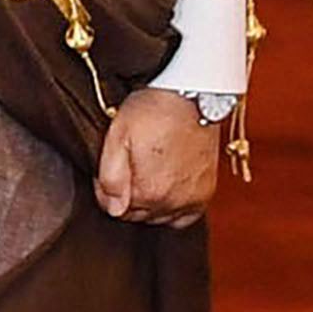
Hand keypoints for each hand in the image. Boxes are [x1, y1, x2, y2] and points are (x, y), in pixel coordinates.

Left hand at [95, 87, 227, 225]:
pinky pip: (186, 216)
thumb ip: (111, 179)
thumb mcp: (118, 137)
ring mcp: (192, 198)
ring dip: (151, 204)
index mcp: (148, 192)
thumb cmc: (153, 111)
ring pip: (160, 217)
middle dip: (127, 197)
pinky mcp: (206, 192)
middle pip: (138, 216)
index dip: (106, 189)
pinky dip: (175, 208)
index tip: (110, 169)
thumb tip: (113, 209)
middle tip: (129, 166)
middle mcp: (172, 202)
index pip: (115, 209)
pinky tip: (168, 189)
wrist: (192, 94)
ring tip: (149, 173)